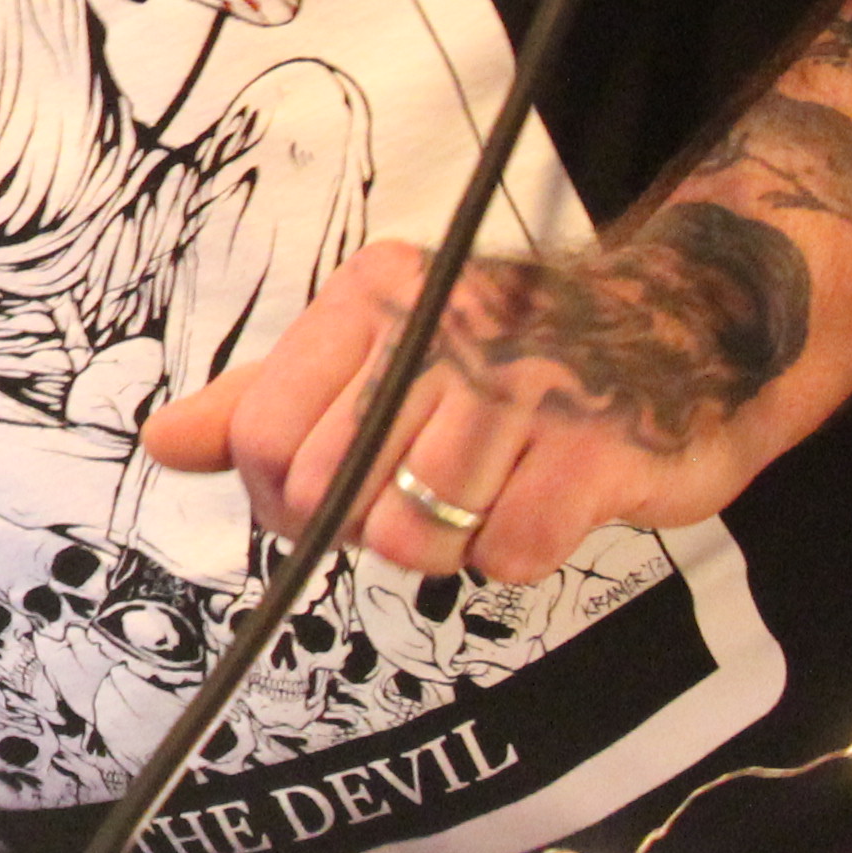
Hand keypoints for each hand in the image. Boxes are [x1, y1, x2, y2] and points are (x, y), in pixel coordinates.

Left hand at [141, 215, 851, 585]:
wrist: (689, 330)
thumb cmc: (514, 353)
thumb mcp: (379, 349)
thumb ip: (266, 398)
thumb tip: (162, 443)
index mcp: (373, 299)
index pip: (260, 433)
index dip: (278, 497)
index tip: (319, 503)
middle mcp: (440, 331)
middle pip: (326, 492)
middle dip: (357, 526)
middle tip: (412, 501)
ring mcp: (522, 388)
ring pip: (410, 534)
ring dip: (441, 544)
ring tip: (480, 499)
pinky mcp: (597, 450)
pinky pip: (506, 553)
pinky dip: (512, 552)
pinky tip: (537, 507)